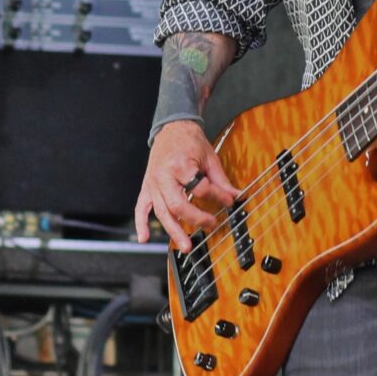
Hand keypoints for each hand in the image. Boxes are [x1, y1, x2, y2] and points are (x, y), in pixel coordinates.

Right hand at [134, 119, 240, 251]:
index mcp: (181, 165)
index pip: (200, 188)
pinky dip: (141, 224)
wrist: (172, 128)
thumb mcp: (209, 157)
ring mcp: (153, 184)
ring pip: (162, 212)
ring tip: (186, 246)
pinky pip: (141, 208)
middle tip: (210, 226)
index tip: (228, 202)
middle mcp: (164, 176)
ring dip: (174, 231)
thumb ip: (220, 179)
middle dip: (195, 219)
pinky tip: (144, 238)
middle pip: (178, 204)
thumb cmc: (190, 141)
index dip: (217, 197)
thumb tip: (235, 196)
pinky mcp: (146, 188)